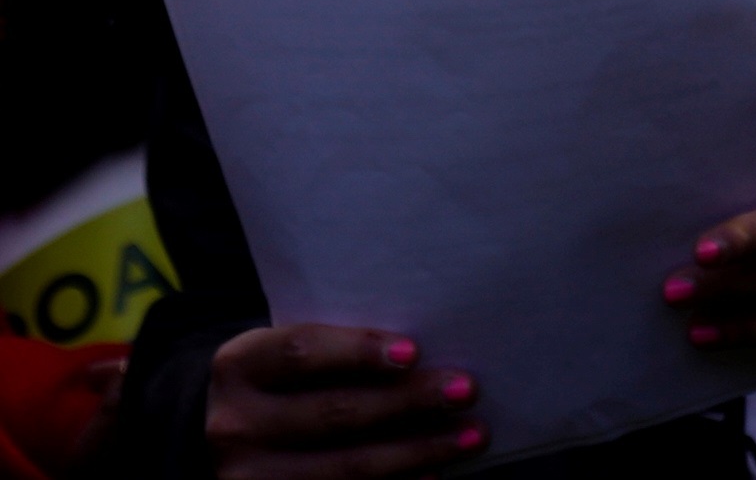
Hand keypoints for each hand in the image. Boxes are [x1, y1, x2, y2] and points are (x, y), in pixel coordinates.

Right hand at [204, 326, 481, 478]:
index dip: (358, 351)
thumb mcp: (289, 354)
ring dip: (417, 451)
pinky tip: (431, 475)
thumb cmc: (283, 380)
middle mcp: (234, 424)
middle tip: (466, 390)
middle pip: (334, 412)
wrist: (225, 434)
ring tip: (470, 436)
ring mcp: (247, 475)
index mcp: (240, 366)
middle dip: (408, 402)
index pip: (301, 352)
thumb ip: (337, 349)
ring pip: (343, 466)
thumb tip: (425, 355)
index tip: (414, 351)